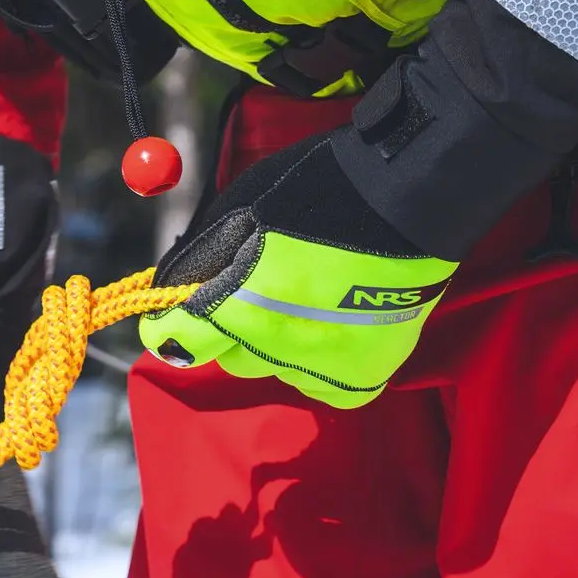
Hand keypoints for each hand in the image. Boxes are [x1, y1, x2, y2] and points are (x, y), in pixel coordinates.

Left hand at [140, 133, 457, 407]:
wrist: (406, 201)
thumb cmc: (316, 193)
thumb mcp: (242, 212)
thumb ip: (202, 260)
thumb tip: (171, 290)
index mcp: (241, 306)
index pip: (178, 339)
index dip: (170, 326)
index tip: (171, 320)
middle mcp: (276, 349)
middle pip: (231, 357)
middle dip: (235, 328)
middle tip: (263, 290)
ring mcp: (321, 369)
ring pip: (275, 370)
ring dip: (279, 344)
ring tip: (311, 301)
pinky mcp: (361, 379)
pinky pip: (320, 384)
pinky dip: (318, 362)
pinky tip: (333, 327)